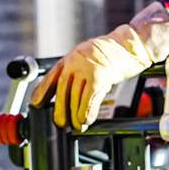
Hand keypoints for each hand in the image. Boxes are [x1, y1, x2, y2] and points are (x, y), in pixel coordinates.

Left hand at [30, 27, 152, 130]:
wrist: (132, 44)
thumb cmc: (112, 54)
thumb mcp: (88, 60)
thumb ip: (78, 74)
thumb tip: (70, 96)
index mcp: (70, 58)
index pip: (51, 76)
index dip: (42, 91)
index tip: (36, 103)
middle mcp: (75, 61)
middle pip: (62, 90)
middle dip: (60, 109)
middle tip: (60, 122)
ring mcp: (87, 68)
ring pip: (76, 96)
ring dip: (75, 114)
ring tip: (77, 125)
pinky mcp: (100, 76)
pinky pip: (90, 98)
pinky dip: (87, 111)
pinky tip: (86, 120)